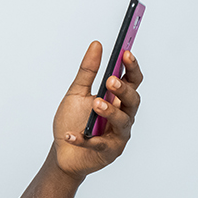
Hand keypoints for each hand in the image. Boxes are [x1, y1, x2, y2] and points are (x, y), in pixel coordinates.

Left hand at [51, 41, 143, 181]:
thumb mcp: (77, 92)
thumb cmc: (73, 121)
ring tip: (96, 104)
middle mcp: (123, 115)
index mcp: (117, 99)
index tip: (125, 53)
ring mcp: (118, 135)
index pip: (132, 80)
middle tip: (111, 81)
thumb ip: (88, 71)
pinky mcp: (109, 152)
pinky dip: (83, 139)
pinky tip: (71, 135)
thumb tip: (96, 45)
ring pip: (122, 122)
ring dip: (110, 112)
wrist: (64, 151)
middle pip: (133, 100)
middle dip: (123, 90)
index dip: (132, 67)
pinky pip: (98, 144)